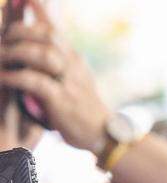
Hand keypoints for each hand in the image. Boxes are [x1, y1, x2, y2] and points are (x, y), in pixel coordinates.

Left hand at [0, 0, 110, 153]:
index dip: (39, 8)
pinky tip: (3, 78)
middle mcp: (72, 65)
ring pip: (41, 54)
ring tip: (1, 58)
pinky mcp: (61, 100)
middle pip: (47, 35)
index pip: (55, 26)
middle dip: (19, 32)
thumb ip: (60, 58)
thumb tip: (45, 41)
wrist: (104, 134)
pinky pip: (35, 82)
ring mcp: (68, 82)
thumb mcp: (75, 77)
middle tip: (4, 40)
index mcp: (72, 57)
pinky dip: (15, 77)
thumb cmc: (83, 107)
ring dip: (15, 53)